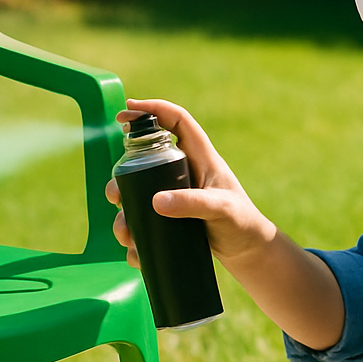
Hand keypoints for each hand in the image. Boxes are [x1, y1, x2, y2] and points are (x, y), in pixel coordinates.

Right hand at [104, 98, 275, 267]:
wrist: (248, 251)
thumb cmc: (242, 222)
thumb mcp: (219, 209)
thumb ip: (191, 203)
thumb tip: (155, 201)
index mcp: (199, 157)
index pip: (176, 121)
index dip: (153, 109)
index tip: (127, 110)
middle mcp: (183, 172)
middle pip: (143, 160)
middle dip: (122, 176)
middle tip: (114, 195)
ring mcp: (175, 194)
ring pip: (137, 194)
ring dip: (123, 213)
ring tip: (126, 234)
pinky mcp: (170, 217)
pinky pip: (143, 221)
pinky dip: (134, 236)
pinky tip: (134, 252)